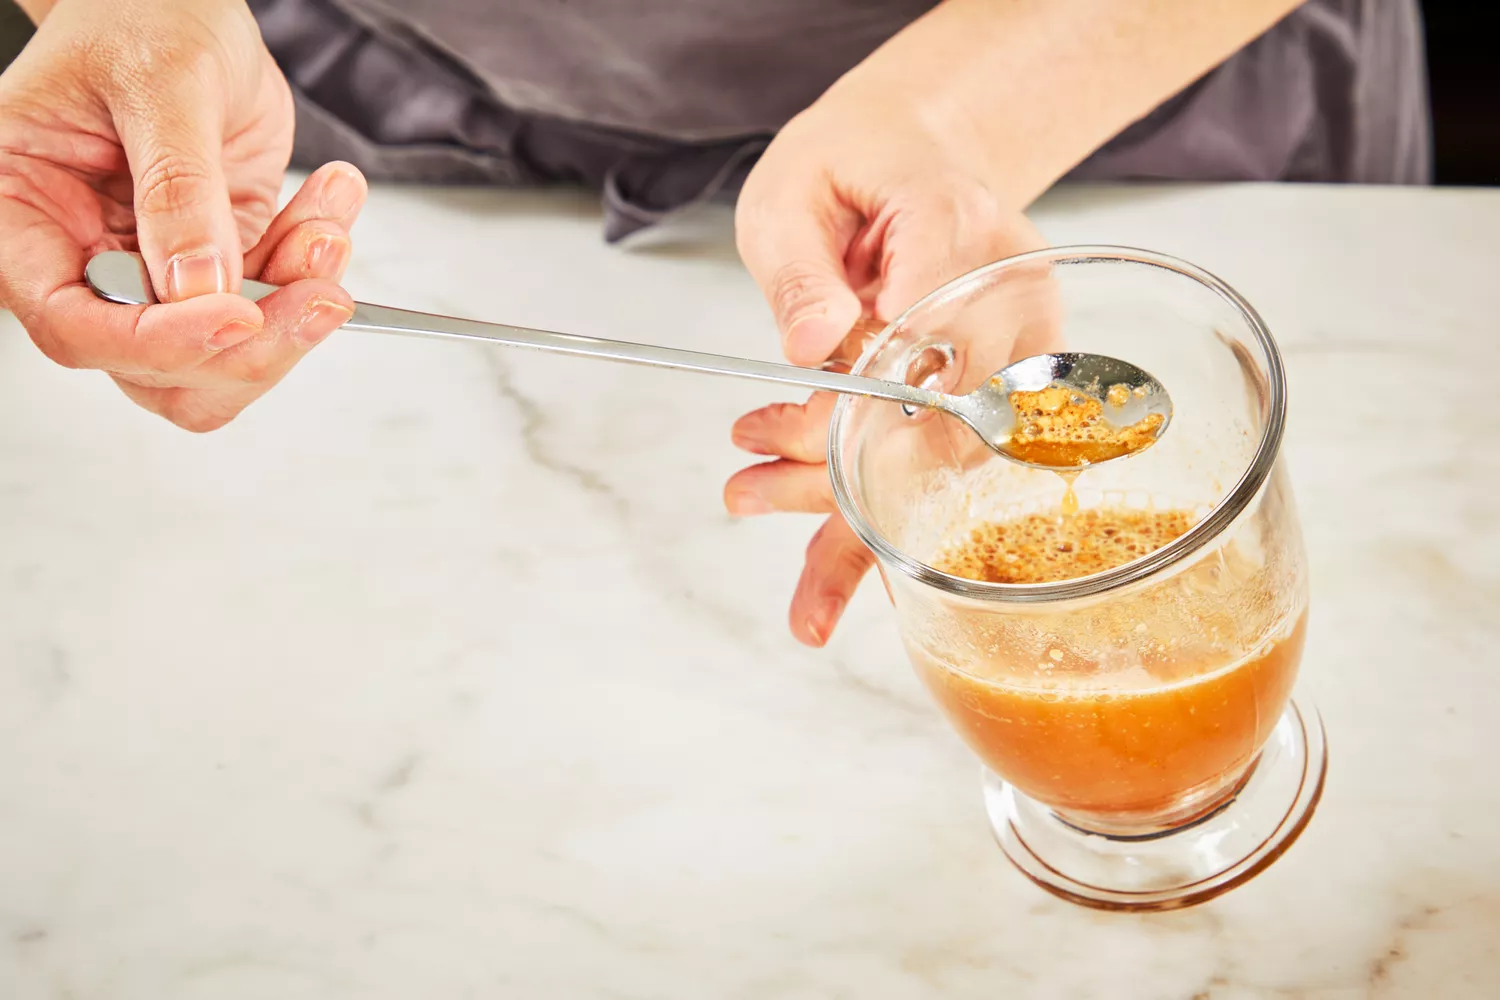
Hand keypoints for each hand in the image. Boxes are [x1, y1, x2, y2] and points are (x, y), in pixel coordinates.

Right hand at [0, 0, 365, 430]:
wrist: (184, 4)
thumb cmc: (141, 17)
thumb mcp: (161, 85)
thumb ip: (178, 189)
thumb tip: (198, 285)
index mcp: (24, 216)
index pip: (73, 326)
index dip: (157, 341)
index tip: (237, 315)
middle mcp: (85, 260)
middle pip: (159, 370)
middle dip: (252, 343)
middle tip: (321, 288)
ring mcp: (158, 273)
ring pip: (226, 359)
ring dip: (295, 307)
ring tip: (328, 223)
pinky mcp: (222, 264)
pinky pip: (275, 304)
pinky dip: (315, 266)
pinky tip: (331, 202)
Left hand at [729, 70, 1047, 646]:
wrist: (913, 150)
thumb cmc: (849, 168)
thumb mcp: (788, 198)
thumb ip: (798, 273)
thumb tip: (810, 347)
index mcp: (951, 220)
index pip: (917, 331)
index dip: (845, 401)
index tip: (762, 436)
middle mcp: (1006, 283)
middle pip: (938, 408)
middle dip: (835, 464)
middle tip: (742, 487)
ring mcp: (1025, 334)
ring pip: (950, 451)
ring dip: (855, 499)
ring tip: (759, 506)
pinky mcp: (1021, 376)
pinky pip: (957, 455)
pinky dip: (888, 498)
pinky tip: (825, 549)